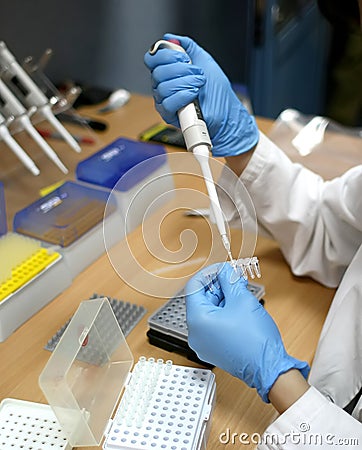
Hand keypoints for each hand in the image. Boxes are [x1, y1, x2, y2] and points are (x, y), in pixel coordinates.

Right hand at [144, 33, 258, 156]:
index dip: (165, 55)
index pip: (152, 59)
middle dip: (181, 69)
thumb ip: (188, 47)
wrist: (226, 112)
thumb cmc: (217, 91)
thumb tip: (171, 38)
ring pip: (163, 87)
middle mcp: (163, 86)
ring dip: (186, 82)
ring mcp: (165, 101)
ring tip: (199, 85)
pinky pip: (167, 103)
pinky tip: (193, 95)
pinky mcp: (169, 115)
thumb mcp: (204, 60)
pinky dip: (182, 96)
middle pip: (157, 72)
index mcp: (168, 72)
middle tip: (197, 73)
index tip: (183, 57)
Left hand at [185, 263, 308, 401]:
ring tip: (240, 290)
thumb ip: (229, 279)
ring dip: (223, 298)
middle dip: (218, 285)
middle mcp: (195, 334)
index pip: (194, 287)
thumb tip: (223, 270)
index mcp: (197, 320)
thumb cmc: (255, 340)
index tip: (221, 268)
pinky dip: (224, 312)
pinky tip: (239, 306)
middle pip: (201, 299)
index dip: (208, 273)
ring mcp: (203, 343)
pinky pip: (214, 325)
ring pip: (209, 312)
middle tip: (234, 277)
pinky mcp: (213, 349)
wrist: (269, 369)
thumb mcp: (241, 299)